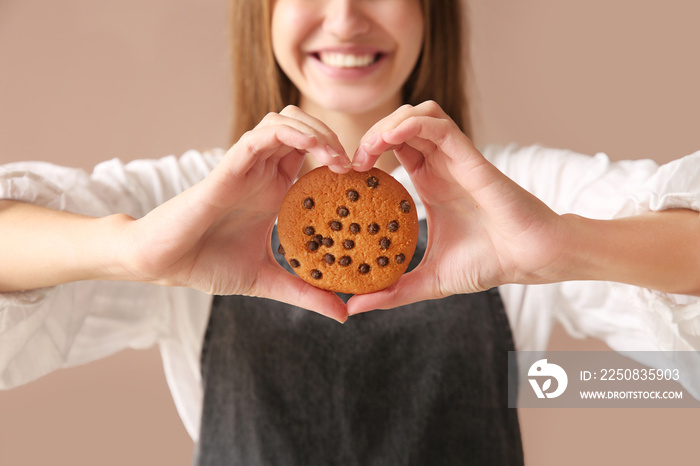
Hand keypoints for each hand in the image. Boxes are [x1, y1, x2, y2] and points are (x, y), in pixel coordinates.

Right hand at [115, 106, 350, 321]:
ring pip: (284, 122)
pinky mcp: (228, 167)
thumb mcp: (267, 280)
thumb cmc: (206, 266)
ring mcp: (246, 167)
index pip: (312, 157)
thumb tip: (343, 316)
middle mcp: (262, 174)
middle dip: (333, 137)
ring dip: (317, 130)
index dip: (340, 160)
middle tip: (355, 167)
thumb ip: (304, 293)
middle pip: (302, 128)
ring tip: (340, 159)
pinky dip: (291, 133)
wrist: (163, 265)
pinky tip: (316, 149)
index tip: (367, 183)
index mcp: (274, 192)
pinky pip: (262, 136)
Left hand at [348, 101, 567, 314]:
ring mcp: (454, 158)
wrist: (528, 260)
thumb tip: (353, 308)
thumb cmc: (487, 264)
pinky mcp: (469, 156)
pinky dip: (411, 123)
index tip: (343, 177)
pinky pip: (438, 124)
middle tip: (350, 163)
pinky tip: (389, 139)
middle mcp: (439, 166)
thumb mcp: (428, 280)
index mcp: (428, 184)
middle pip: (399, 126)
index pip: (391, 151)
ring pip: (416, 115)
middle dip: (370, 136)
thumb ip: (392, 292)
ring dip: (387, 124)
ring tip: (367, 151)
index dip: (366, 154)